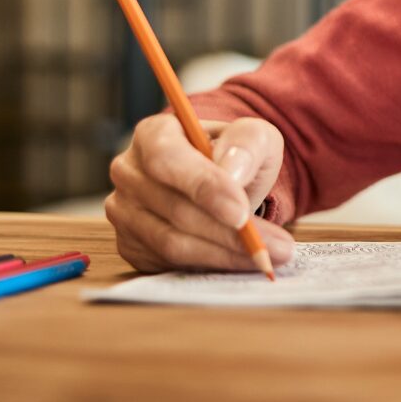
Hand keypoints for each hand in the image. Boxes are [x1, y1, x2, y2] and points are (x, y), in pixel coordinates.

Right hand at [106, 115, 296, 272]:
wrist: (221, 180)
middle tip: (276, 246)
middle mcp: (130, 172)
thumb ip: (246, 142)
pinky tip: (240, 262)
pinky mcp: (130, 244)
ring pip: (172, 243)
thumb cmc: (233, 154)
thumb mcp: (252, 136)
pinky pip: (168, 263)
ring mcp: (124, 211)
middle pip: (174, 209)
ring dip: (224, 254)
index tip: (241, 213)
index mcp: (153, 135)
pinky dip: (210, 266)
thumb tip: (232, 171)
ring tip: (267, 256)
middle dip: (228, 232)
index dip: (203, 187)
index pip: (167, 159)